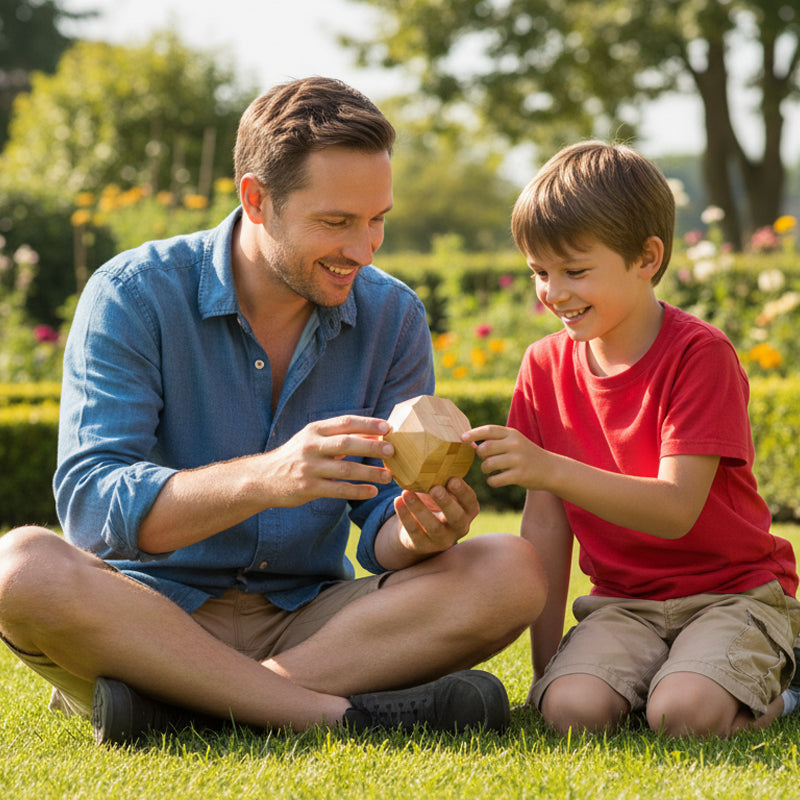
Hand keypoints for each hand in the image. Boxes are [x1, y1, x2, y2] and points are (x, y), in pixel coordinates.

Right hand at [265, 415, 394, 506]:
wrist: (263, 479)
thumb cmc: (296, 457)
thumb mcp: (313, 441)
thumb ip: (340, 437)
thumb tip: (374, 436)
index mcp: (314, 430)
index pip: (345, 423)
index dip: (367, 424)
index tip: (388, 427)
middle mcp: (311, 446)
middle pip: (346, 443)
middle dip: (371, 446)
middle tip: (392, 450)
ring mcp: (309, 468)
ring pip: (344, 469)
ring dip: (369, 473)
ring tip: (388, 476)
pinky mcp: (308, 488)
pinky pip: (337, 490)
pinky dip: (356, 491)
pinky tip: (371, 492)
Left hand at [393, 477, 478, 555]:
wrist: (420, 530)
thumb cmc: (435, 501)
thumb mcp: (444, 491)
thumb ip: (444, 477)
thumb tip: (441, 447)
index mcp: (468, 511)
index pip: (470, 502)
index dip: (463, 492)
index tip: (452, 479)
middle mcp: (459, 527)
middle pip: (456, 518)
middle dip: (446, 502)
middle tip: (434, 488)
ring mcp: (442, 539)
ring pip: (433, 527)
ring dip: (420, 509)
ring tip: (407, 492)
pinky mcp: (423, 545)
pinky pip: (414, 531)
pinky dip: (405, 515)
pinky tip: (397, 500)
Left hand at [462, 424, 546, 489]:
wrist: (551, 469)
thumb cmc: (526, 455)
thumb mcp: (514, 442)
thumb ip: (495, 441)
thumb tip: (469, 443)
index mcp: (512, 434)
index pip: (489, 430)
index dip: (473, 433)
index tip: (462, 438)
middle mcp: (515, 444)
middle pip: (485, 448)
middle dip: (480, 455)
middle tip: (485, 460)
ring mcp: (518, 460)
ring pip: (488, 464)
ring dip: (485, 469)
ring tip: (490, 470)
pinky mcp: (520, 475)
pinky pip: (495, 479)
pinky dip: (492, 481)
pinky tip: (496, 480)